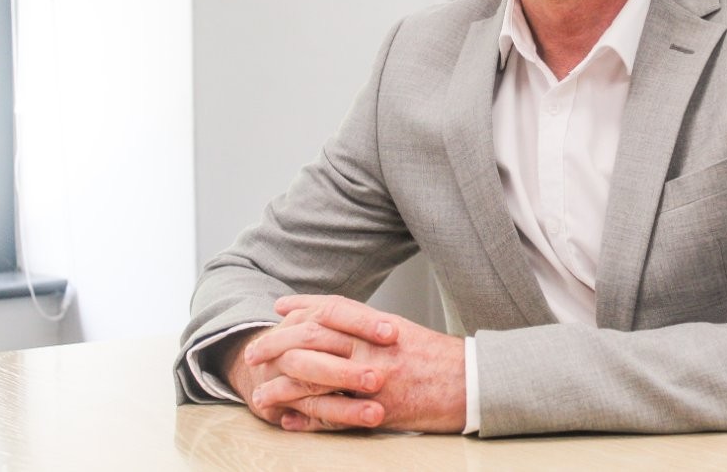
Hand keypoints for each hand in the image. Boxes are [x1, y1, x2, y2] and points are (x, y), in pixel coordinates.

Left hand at [246, 295, 466, 433]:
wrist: (472, 385)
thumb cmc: (440, 360)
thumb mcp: (406, 333)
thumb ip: (372, 327)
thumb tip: (341, 320)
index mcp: (380, 326)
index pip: (332, 309)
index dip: (302, 307)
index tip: (278, 309)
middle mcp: (373, 347)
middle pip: (313, 338)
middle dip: (278, 344)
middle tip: (254, 352)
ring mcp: (374, 378)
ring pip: (315, 377)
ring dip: (283, 385)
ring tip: (259, 393)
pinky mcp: (378, 409)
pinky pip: (332, 414)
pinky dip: (307, 417)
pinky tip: (288, 419)